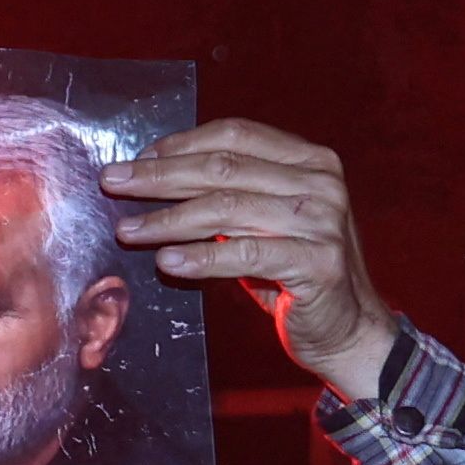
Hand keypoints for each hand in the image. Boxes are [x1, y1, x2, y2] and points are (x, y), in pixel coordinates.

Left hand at [103, 122, 394, 400]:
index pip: (235, 134)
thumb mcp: (268, 220)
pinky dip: (200, 257)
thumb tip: (156, 174)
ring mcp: (322, 221)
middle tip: (114, 183)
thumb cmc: (297, 272)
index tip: (138, 158)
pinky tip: (166, 262)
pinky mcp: (316, 263)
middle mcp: (320, 182)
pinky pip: (244, 254)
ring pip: (227, 208)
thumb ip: (232, 192)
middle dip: (160, 176)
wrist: (350, 330)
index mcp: (310, 159)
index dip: (182, 144)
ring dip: (168, 219)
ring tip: (128, 230)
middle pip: (224, 167)